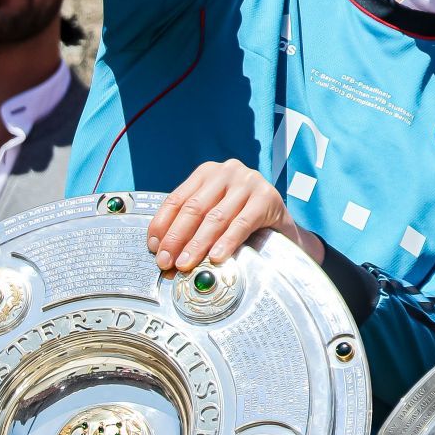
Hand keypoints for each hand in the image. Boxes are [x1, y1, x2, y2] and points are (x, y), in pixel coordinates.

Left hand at [147, 159, 313, 270]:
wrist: (280, 224)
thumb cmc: (242, 218)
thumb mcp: (213, 213)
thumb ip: (191, 224)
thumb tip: (164, 249)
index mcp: (207, 172)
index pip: (177, 198)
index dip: (163, 224)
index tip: (154, 247)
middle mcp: (227, 171)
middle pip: (194, 208)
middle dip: (177, 237)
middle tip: (166, 261)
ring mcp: (249, 181)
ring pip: (215, 217)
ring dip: (197, 244)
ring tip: (186, 264)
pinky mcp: (267, 197)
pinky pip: (242, 223)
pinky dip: (226, 242)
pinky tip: (216, 257)